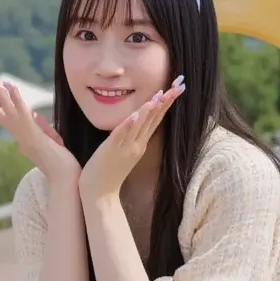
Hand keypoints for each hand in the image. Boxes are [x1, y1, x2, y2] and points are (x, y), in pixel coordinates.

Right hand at [0, 79, 79, 184]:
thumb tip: (35, 114)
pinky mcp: (35, 136)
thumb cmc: (60, 164)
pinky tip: (12, 88)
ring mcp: (26, 137)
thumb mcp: (50, 141)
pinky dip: (17, 101)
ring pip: (8, 113)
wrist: (64, 180)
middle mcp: (20, 137)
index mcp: (22, 139)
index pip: (5, 117)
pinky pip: (24, 115)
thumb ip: (41, 128)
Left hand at [79, 78, 184, 201]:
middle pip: (153, 119)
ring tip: (159, 95)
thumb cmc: (109, 172)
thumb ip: (131, 137)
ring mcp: (125, 148)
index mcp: (140, 144)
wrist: (100, 194)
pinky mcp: (112, 151)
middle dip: (166, 102)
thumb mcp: (124, 152)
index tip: (177, 88)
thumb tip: (135, 122)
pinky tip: (135, 114)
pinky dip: (129, 124)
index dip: (166, 103)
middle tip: (179, 86)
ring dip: (149, 110)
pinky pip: (121, 135)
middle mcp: (136, 145)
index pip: (156, 119)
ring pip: (140, 125)